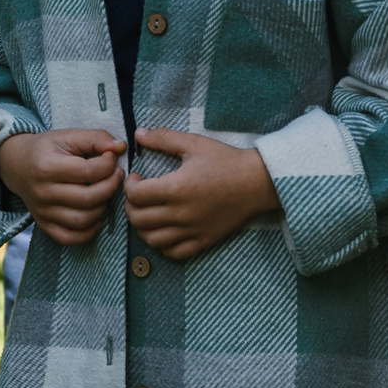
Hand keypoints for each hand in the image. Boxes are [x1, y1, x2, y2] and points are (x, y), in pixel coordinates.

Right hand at [0, 130, 123, 245]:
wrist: (17, 165)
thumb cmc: (47, 149)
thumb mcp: (68, 135)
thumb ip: (96, 138)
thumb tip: (121, 147)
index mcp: (47, 167)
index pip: (88, 172)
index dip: (109, 164)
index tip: (110, 157)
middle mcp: (43, 193)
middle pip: (88, 199)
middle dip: (111, 186)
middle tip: (116, 175)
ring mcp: (42, 212)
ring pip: (82, 220)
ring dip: (103, 208)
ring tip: (106, 192)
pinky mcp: (44, 224)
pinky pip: (69, 238)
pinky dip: (88, 232)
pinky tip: (97, 215)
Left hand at [125, 130, 281, 261]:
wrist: (258, 182)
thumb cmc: (227, 161)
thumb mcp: (195, 144)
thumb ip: (163, 138)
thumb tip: (137, 134)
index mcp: (176, 188)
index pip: (135, 195)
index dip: (129, 186)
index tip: (136, 178)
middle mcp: (181, 213)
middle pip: (138, 220)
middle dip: (131, 206)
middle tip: (138, 195)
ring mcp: (192, 230)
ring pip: (152, 240)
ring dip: (143, 228)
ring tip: (148, 214)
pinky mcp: (203, 240)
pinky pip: (173, 253)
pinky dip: (162, 245)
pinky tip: (165, 231)